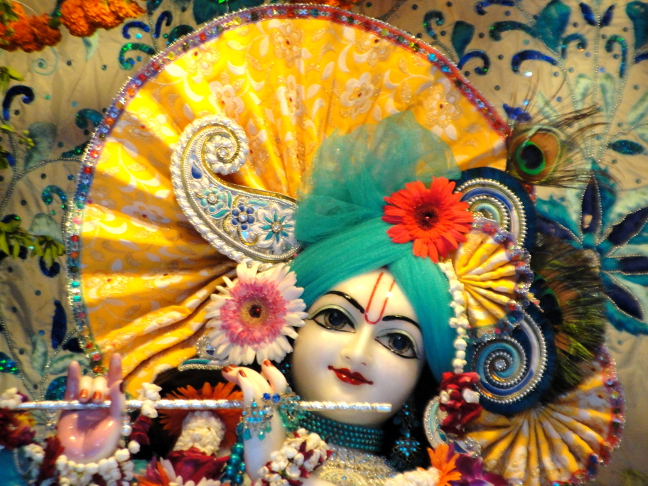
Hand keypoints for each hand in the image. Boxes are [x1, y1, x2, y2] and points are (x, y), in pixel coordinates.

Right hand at [57, 354, 124, 463]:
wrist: (84, 457)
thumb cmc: (104, 442)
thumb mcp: (116, 422)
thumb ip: (118, 402)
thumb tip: (119, 382)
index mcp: (113, 403)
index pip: (115, 382)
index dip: (116, 369)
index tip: (116, 356)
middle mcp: (99, 400)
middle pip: (99, 382)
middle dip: (99, 388)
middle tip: (97, 402)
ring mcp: (84, 401)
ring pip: (86, 383)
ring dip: (87, 388)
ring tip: (85, 402)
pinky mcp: (69, 405)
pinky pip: (71, 387)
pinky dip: (73, 376)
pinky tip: (74, 365)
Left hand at [222, 360, 286, 478]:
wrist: (274, 475)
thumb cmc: (268, 461)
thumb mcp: (266, 438)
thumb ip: (262, 425)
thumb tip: (251, 418)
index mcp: (281, 415)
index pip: (281, 387)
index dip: (273, 374)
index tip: (263, 367)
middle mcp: (278, 412)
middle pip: (271, 382)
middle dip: (253, 371)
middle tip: (235, 368)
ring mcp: (269, 415)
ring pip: (261, 384)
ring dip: (244, 373)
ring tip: (229, 370)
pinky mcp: (258, 420)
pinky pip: (254, 395)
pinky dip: (247, 383)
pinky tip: (238, 375)